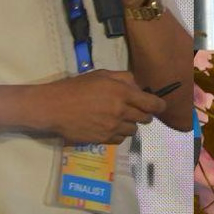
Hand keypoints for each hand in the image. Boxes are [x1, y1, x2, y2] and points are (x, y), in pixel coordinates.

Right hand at [36, 69, 165, 145]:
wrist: (54, 107)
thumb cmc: (75, 87)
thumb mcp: (100, 75)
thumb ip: (123, 78)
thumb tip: (138, 87)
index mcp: (122, 92)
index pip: (152, 104)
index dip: (159, 106)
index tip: (160, 106)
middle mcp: (121, 111)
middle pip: (145, 118)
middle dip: (144, 114)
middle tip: (136, 110)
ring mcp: (113, 127)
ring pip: (134, 130)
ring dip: (131, 124)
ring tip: (119, 118)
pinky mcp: (104, 139)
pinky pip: (121, 139)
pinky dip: (120, 133)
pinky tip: (109, 126)